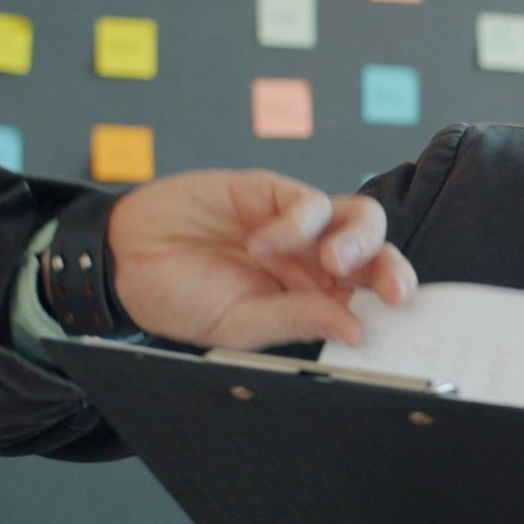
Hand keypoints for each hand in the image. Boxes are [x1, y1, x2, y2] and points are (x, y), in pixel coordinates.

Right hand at [105, 169, 416, 348]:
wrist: (123, 260)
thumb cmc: (181, 297)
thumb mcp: (238, 325)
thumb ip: (295, 322)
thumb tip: (354, 331)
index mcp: (317, 298)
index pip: (372, 297)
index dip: (391, 304)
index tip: (401, 320)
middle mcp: (318, 260)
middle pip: (379, 255)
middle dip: (393, 271)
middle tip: (391, 291)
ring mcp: (300, 225)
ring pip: (361, 219)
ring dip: (360, 240)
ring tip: (333, 260)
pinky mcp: (272, 192)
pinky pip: (308, 202)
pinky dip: (294, 223)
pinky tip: (259, 242)